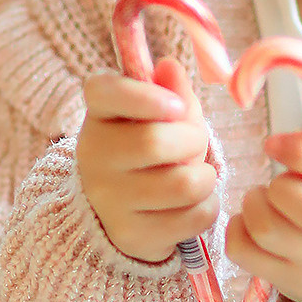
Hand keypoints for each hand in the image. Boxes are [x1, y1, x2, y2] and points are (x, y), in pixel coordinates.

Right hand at [77, 57, 218, 263]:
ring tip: (197, 175)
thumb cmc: (145, 148)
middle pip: (155, 142)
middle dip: (194, 140)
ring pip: (183, 184)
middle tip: (194, 144)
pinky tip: (193, 203)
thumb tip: (170, 67)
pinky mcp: (132, 234)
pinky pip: (193, 217)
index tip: (174, 105)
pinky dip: (206, 207)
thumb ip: (169, 89)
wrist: (120, 210)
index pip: (105, 91)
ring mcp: (109, 199)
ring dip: (205, 178)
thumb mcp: (156, 112)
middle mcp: (94, 155)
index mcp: (99, 114)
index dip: (144, 95)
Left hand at [225, 133, 301, 301]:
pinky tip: (255, 223)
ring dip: (255, 205)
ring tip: (268, 201)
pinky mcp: (292, 282)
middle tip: (283, 184)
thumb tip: (278, 144)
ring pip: (266, 231)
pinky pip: (243, 252)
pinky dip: (238, 229)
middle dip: (280, 186)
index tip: (273, 144)